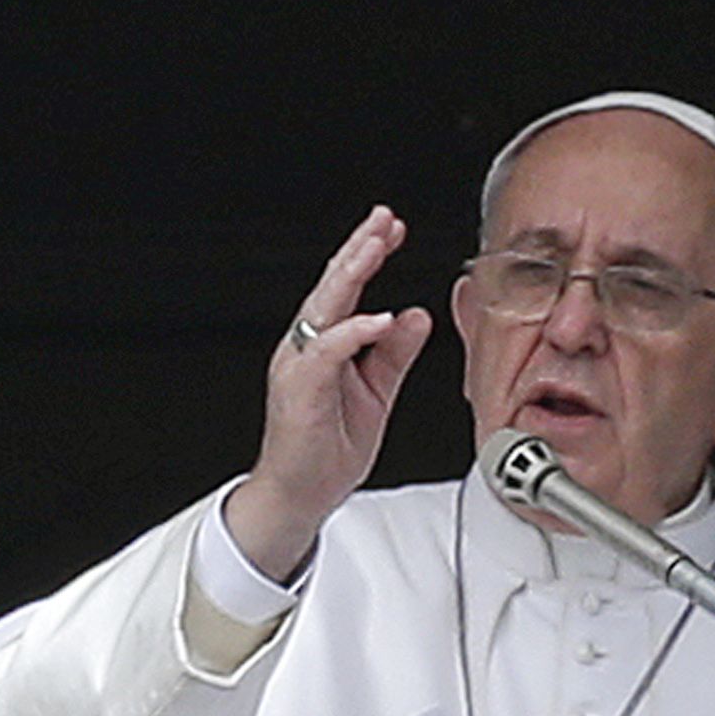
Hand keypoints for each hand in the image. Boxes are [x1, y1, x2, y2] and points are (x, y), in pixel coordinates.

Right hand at [225, 206, 434, 580]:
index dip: (368, 255)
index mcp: (324, 343)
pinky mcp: (299, 389)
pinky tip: (379, 319)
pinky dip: (353, 332)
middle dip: (359, 248)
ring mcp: (298, 365)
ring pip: (324, 308)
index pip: (347, 289)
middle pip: (333, 286)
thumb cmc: (327, 447)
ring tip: (376, 247)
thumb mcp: (376, 392)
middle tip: (384, 220)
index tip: (393, 229)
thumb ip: (394, 354)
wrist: (300, 495)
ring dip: (352, 274)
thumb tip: (416, 316)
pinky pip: (326, 352)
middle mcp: (306, 346)